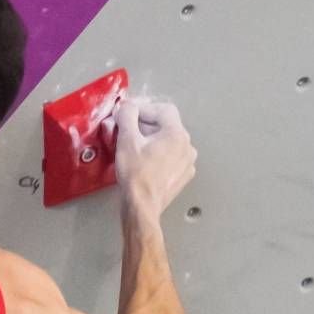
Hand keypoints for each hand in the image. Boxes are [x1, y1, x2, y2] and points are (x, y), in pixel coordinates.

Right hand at [113, 96, 195, 217]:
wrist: (142, 206)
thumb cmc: (136, 176)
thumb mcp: (127, 140)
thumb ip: (127, 116)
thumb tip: (127, 106)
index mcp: (177, 134)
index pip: (162, 110)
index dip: (144, 109)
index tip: (129, 114)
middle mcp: (187, 146)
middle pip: (167, 125)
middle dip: (146, 125)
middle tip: (128, 131)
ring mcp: (187, 162)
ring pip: (169, 142)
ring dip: (152, 140)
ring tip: (135, 148)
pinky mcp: (182, 176)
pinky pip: (171, 157)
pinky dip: (159, 155)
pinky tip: (144, 162)